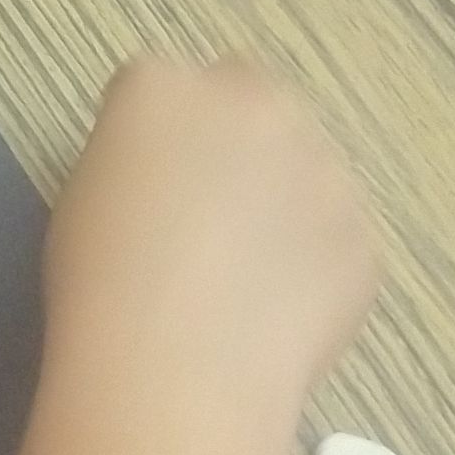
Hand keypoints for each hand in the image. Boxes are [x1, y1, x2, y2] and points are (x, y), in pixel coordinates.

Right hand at [43, 56, 378, 424]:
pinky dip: (317, 264)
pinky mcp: (363, 234)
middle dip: (242, 142)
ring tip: (249, 277)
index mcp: (164, 86)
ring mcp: (320, 167)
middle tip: (215, 215)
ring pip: (308, 167)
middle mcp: (251, 104)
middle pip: (255, 98)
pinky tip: (278, 312)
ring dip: (286, 200)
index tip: (155, 183)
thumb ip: (140, 156)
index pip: (168, 85)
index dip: (163, 138)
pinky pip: (338, 237)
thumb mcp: (90, 191)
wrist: (177, 369)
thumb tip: (174, 180)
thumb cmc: (102, 282)